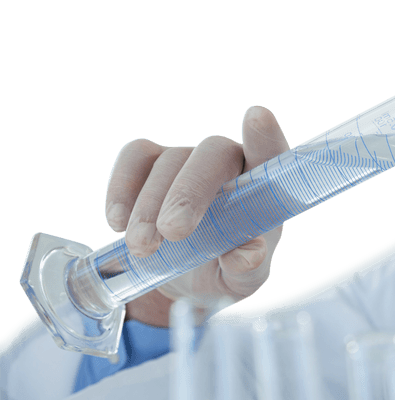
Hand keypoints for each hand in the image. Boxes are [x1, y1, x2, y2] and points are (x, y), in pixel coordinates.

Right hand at [103, 106, 289, 325]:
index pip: (271, 154)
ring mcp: (189, 160)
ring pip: (170, 161)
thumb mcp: (240, 281)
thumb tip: (247, 255)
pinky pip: (135, 158)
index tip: (257, 118)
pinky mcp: (151, 163)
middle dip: (189, 192)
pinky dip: (122, 187)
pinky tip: (118, 222)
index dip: (265, 136)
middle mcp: (230, 164)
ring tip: (142, 247)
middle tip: (173, 232)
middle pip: (213, 154)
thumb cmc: (224, 270)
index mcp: (264, 189)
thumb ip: (247, 268)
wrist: (184, 277)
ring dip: (150, 205)